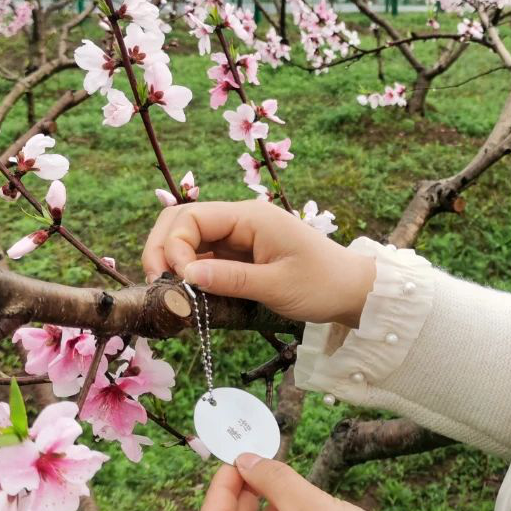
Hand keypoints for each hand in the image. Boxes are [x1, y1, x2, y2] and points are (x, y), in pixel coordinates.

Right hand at [141, 199, 376, 327]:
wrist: (352, 291)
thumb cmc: (322, 285)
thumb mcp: (276, 286)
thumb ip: (230, 279)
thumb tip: (186, 274)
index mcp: (250, 216)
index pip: (191, 217)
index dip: (173, 247)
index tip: (178, 281)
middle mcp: (240, 220)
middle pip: (181, 221)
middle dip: (162, 249)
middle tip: (158, 285)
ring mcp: (239, 237)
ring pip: (189, 240)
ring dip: (173, 262)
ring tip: (169, 292)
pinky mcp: (240, 255)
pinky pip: (204, 256)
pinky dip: (190, 272)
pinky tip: (188, 294)